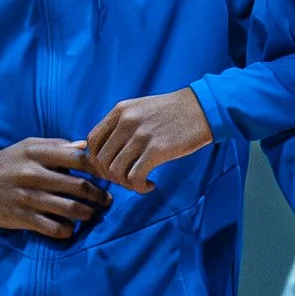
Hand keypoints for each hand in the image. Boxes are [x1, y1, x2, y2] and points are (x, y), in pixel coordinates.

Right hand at [0, 137, 110, 242]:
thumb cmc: (6, 164)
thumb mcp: (27, 147)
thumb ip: (57, 146)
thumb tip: (86, 146)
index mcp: (37, 153)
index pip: (78, 158)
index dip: (98, 168)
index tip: (107, 175)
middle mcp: (33, 174)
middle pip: (79, 186)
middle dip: (99, 195)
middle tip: (106, 200)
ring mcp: (28, 197)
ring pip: (71, 209)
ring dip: (88, 213)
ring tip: (93, 213)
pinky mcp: (23, 218)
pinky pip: (54, 228)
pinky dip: (68, 230)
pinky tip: (71, 227)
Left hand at [86, 86, 213, 192]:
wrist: (202, 108)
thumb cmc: (172, 112)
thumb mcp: (140, 109)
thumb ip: (119, 125)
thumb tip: (92, 148)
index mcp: (120, 111)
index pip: (92, 142)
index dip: (97, 161)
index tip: (111, 168)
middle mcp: (126, 122)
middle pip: (101, 160)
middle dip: (111, 176)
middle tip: (126, 179)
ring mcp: (141, 135)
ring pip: (115, 171)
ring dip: (125, 184)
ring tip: (139, 182)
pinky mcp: (157, 149)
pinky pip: (135, 178)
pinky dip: (139, 187)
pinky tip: (150, 185)